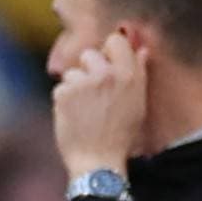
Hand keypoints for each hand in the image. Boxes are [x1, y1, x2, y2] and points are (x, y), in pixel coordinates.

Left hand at [51, 31, 147, 178]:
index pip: (114, 40)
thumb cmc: (121, 135)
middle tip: (93, 95)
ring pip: (72, 73)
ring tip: (84, 110)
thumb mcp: (138, 103)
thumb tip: (141, 49)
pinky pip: (60, 88)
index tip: (107, 66)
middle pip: (89, 54)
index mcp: (129, 74)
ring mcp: (84, 83)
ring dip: (74, 87)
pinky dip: (63, 101)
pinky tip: (74, 117)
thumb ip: (138, 73)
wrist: (98, 160)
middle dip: (88, 70)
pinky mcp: (64, 93)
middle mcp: (107, 74)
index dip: (108, 52)